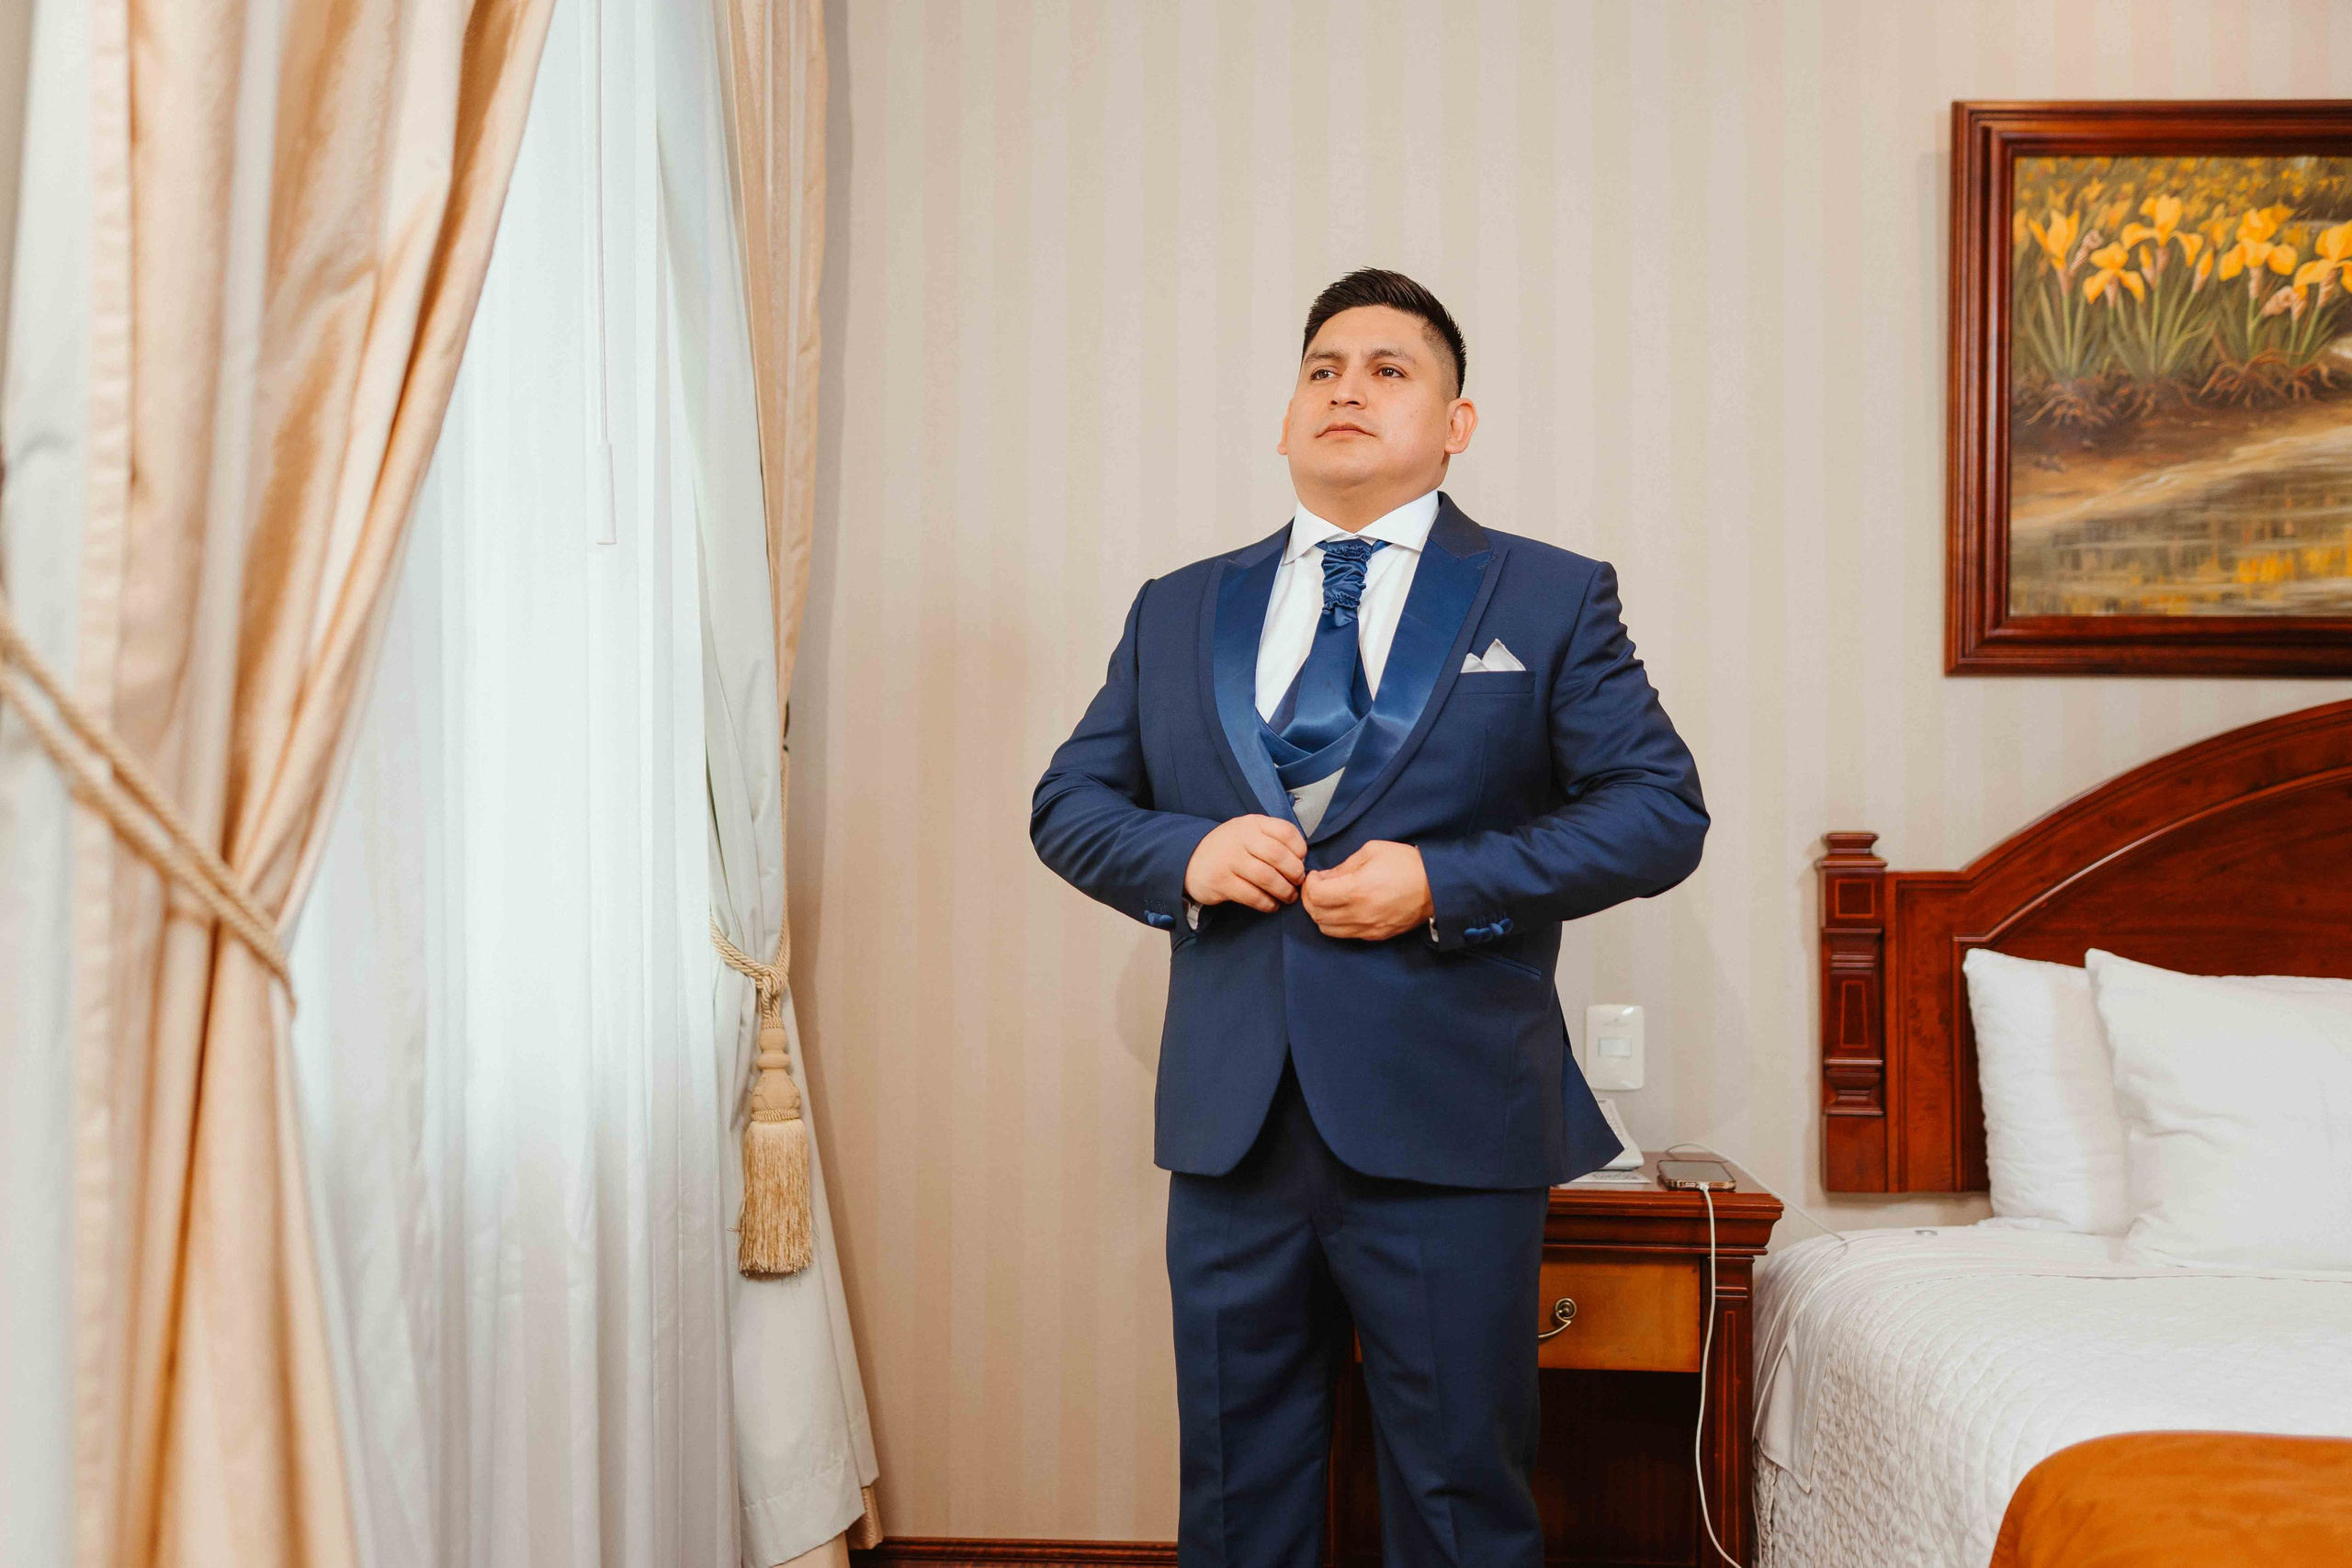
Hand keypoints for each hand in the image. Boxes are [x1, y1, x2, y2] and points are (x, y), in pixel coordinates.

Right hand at [1184, 814, 1307, 912]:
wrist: (1190, 858)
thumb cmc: (1230, 847)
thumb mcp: (1248, 832)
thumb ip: (1272, 839)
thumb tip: (1301, 860)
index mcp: (1252, 824)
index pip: (1285, 831)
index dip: (1299, 849)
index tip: (1301, 861)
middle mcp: (1241, 839)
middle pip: (1278, 856)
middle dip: (1295, 873)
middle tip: (1298, 883)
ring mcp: (1230, 860)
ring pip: (1267, 878)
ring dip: (1284, 891)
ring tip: (1288, 897)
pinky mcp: (1222, 882)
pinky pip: (1253, 896)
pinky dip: (1268, 903)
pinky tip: (1272, 905)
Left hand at [1301, 840, 1433, 941]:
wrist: (1437, 886)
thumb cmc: (1406, 864)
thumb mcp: (1372, 851)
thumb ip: (1343, 866)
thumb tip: (1324, 878)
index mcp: (1357, 890)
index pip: (1315, 896)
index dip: (1309, 884)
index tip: (1316, 875)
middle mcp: (1360, 914)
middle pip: (1317, 915)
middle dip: (1310, 899)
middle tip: (1317, 886)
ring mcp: (1368, 929)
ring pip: (1327, 929)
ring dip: (1321, 914)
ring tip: (1328, 899)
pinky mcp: (1376, 936)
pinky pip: (1345, 935)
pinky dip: (1336, 923)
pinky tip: (1343, 909)